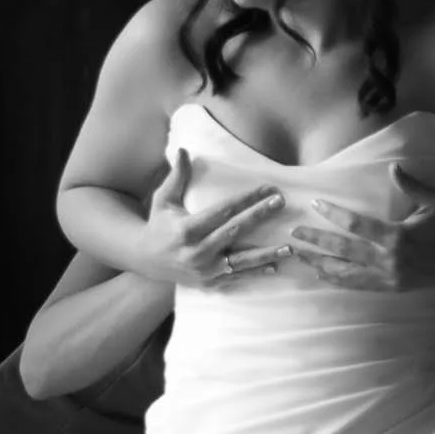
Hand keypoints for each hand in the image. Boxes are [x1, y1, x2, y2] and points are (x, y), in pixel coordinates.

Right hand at [135, 150, 282, 289]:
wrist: (145, 261)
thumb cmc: (158, 226)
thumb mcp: (163, 200)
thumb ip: (176, 176)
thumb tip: (184, 150)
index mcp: (186, 229)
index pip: (222, 211)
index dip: (246, 199)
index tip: (267, 189)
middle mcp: (196, 251)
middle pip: (234, 232)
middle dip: (259, 216)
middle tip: (280, 203)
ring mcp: (204, 270)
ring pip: (240, 261)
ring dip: (266, 254)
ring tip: (289, 247)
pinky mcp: (209, 283)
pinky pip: (236, 278)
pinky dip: (256, 273)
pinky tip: (275, 267)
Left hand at [288, 172, 434, 290]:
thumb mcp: (433, 201)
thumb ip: (411, 185)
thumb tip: (393, 167)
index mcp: (398, 237)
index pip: (358, 225)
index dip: (334, 214)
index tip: (315, 204)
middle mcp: (389, 260)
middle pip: (344, 251)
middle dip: (317, 242)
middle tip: (295, 235)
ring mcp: (388, 278)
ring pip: (346, 273)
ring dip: (321, 264)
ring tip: (300, 256)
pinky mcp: (390, 288)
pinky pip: (358, 286)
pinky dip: (338, 280)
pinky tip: (322, 275)